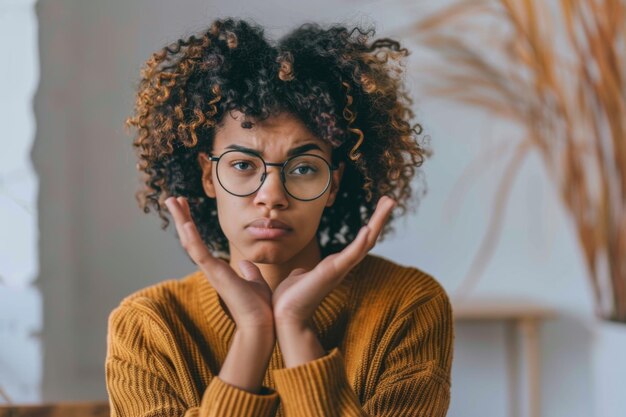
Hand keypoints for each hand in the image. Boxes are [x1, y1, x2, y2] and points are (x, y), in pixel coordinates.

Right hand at [165, 196, 273, 331]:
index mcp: (219, 269)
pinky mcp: (215, 273)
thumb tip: (246, 264)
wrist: (262, 323)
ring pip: (190, 241)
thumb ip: (249, 272)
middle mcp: (211, 269)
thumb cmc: (260, 306)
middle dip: (181, 217)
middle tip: (172, 199)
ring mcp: (211, 271)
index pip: (200, 243)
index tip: (186, 207)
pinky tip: (184, 221)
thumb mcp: (255, 282)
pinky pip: (199, 251)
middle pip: (190, 238)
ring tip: (172, 201)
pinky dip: (191, 235)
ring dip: (181, 220)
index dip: (191, 225)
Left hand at [271, 196, 396, 327]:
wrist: (285, 317)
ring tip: (389, 203)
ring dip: (377, 222)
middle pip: (368, 238)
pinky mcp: (332, 273)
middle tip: (391, 199)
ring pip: (365, 242)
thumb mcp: (298, 278)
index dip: (371, 224)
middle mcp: (342, 266)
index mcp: (335, 264)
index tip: (378, 208)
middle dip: (380, 218)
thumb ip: (302, 272)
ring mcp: (339, 269)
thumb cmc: (290, 300)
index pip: (359, 242)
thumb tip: (300, 270)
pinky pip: (350, 255)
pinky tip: (369, 228)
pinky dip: (360, 242)